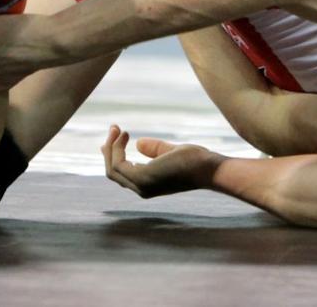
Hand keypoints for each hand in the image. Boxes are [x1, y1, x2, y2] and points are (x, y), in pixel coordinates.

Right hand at [101, 125, 220, 198]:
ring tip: (117, 129)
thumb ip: (155, 150)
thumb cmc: (195, 162)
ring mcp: (141, 186)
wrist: (207, 169)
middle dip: (109, 150)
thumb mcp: (171, 153)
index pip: (121, 175)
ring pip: (112, 169)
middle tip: (114, 128)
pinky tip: (124, 135)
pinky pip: (118, 164)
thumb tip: (138, 144)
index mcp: (148, 185)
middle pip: (112, 173)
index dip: (113, 156)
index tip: (115, 137)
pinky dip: (116, 148)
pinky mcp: (142, 178)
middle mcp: (141, 189)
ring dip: (111, 147)